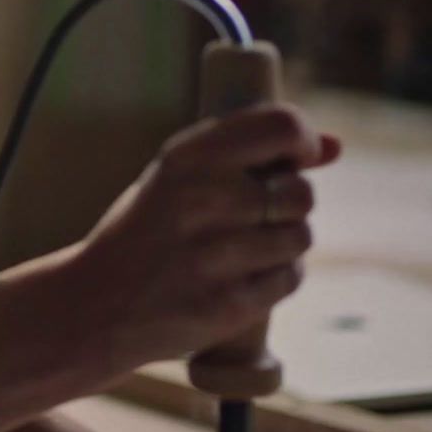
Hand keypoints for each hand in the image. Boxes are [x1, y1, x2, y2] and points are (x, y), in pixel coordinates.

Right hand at [70, 104, 342, 374]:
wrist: (94, 305)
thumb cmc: (143, 234)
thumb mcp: (174, 178)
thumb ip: (247, 155)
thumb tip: (336, 147)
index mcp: (187, 157)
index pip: (283, 126)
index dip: (303, 140)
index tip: (296, 157)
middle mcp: (204, 199)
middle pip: (301, 190)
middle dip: (289, 205)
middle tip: (252, 217)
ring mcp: (217, 254)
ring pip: (301, 237)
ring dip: (282, 245)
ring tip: (239, 251)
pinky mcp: (230, 303)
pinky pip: (290, 278)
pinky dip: (275, 280)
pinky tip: (238, 279)